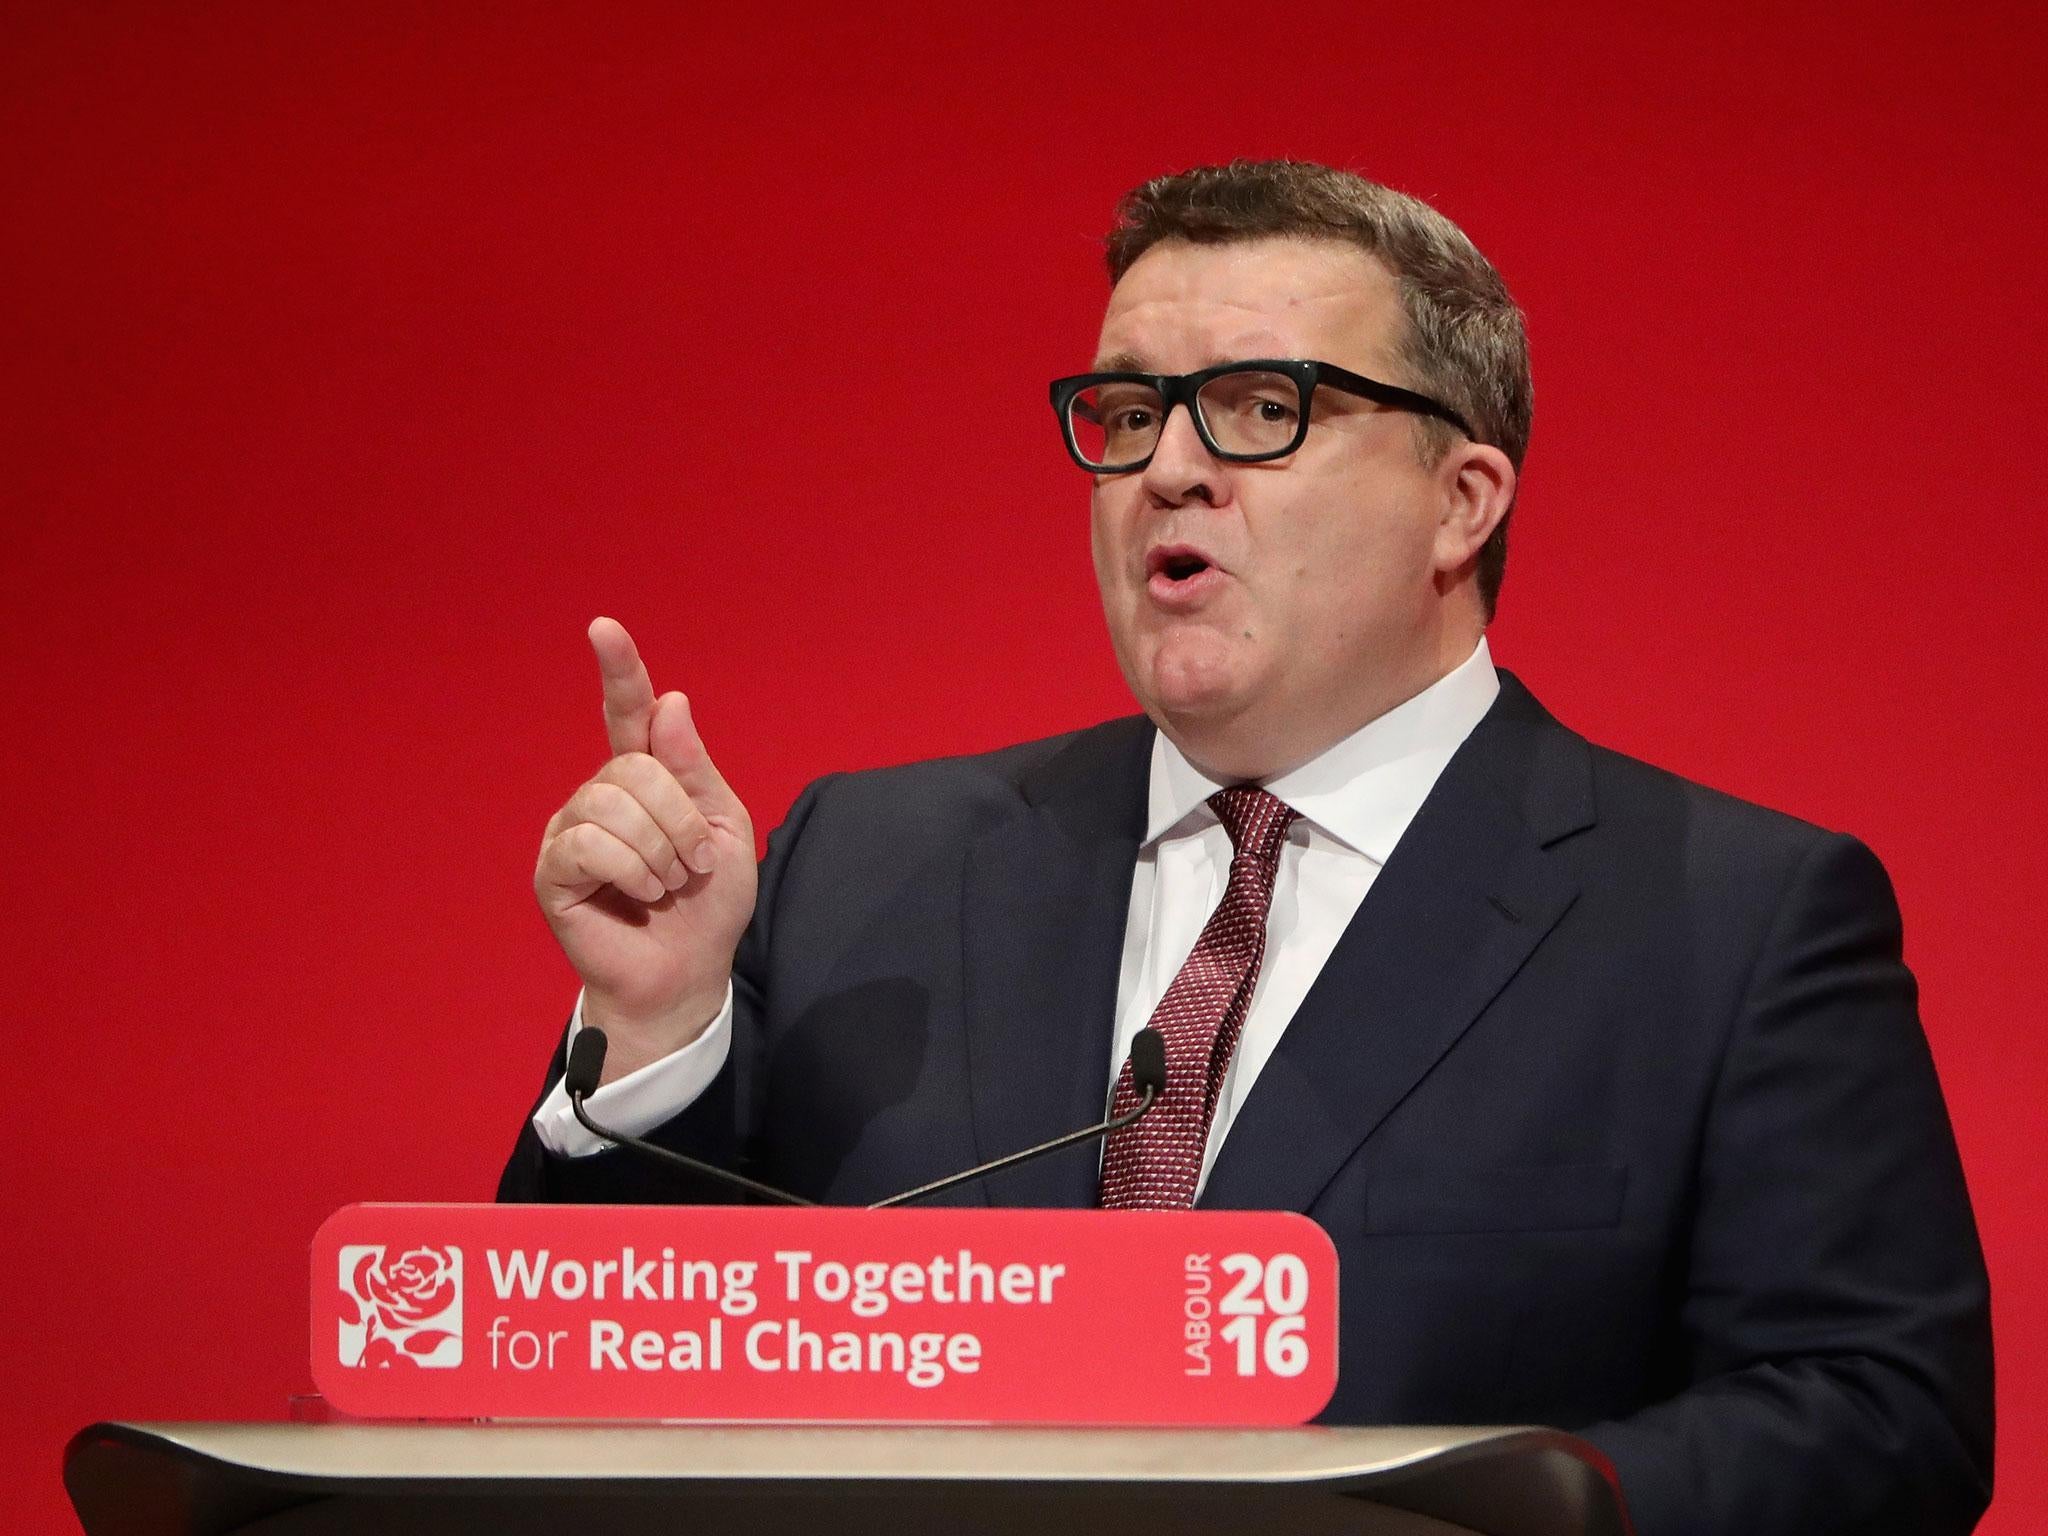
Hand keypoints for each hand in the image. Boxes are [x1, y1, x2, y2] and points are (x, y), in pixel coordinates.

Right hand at [534, 618, 756, 1079]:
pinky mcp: (554, 871)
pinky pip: (590, 843)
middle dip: (680, 819)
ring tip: (667, 885)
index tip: (605, 628)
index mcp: (645, 777)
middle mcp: (600, 794)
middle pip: (635, 766)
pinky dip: (631, 870)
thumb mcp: (723, 827)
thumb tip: (670, 702)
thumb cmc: (707, 903)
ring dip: (660, 851)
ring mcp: (571, 830)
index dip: (619, 670)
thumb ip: (695, 769)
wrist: (689, 971)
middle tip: (692, 865)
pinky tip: (640, 896)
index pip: (627, 712)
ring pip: (614, 803)